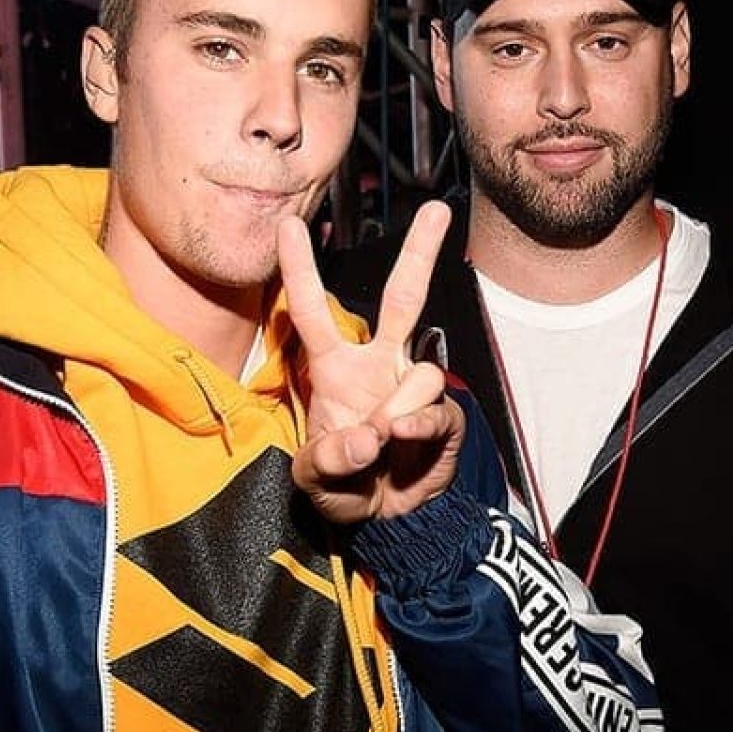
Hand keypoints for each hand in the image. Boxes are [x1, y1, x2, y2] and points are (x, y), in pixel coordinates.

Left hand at [278, 200, 464, 522]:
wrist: (389, 521)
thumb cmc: (344, 485)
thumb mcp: (314, 479)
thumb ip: (328, 459)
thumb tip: (369, 434)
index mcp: (334, 370)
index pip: (312, 313)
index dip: (300, 270)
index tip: (289, 224)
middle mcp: (378, 365)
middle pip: (401, 299)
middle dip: (419, 254)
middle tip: (436, 210)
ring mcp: (412, 387)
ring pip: (420, 369)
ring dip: (396, 407)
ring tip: (380, 443)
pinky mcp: (444, 414)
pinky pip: (435, 406)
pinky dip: (417, 424)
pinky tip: (404, 438)